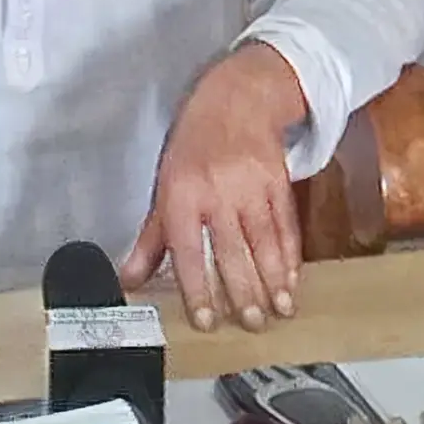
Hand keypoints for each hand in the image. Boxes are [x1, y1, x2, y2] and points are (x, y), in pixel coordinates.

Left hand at [120, 42, 307, 333]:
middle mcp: (217, 192)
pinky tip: (294, 279)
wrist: (236, 100)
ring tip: (281, 310)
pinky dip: (291, 253)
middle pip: (231, 249)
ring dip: (274, 278)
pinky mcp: (277, 180)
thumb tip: (129, 281)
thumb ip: (150, 239)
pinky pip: (285, 223)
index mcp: (181, 196)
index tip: (206, 320)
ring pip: (264, 239)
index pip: (187, 250)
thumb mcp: (164, 187)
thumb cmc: (193, 148)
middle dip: (244, 289)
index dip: (197, 287)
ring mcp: (251, 186)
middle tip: (252, 323)